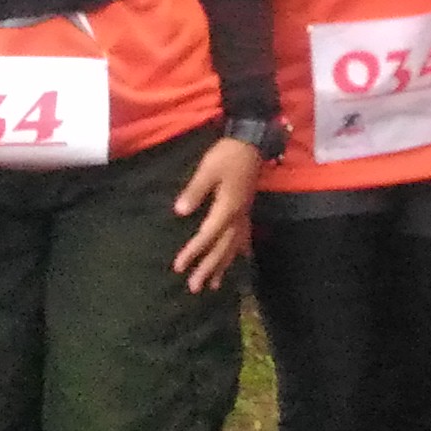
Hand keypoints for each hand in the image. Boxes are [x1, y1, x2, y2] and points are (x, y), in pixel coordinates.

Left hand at [171, 139, 261, 291]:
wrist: (251, 142)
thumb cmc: (227, 155)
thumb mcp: (208, 170)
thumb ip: (195, 191)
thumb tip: (179, 212)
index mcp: (227, 208)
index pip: (208, 235)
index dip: (193, 252)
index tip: (178, 267)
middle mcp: (238, 216)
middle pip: (222, 248)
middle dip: (208, 268)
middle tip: (194, 287)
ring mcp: (244, 214)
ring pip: (234, 247)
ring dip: (223, 266)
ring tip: (214, 285)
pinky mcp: (246, 209)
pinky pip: (244, 237)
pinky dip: (240, 251)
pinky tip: (239, 259)